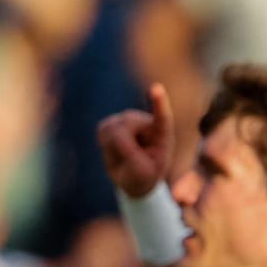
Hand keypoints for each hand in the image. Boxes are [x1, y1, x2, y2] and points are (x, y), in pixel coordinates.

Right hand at [97, 82, 183, 199]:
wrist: (134, 178)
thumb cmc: (144, 175)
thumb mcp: (142, 173)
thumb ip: (131, 154)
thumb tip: (114, 131)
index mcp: (163, 135)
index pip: (162, 117)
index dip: (158, 102)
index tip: (156, 88)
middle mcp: (147, 121)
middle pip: (126, 125)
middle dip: (123, 147)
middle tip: (132, 161)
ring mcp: (130, 119)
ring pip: (112, 127)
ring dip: (114, 147)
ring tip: (125, 156)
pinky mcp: (114, 122)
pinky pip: (103, 130)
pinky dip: (105, 144)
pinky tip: (115, 150)